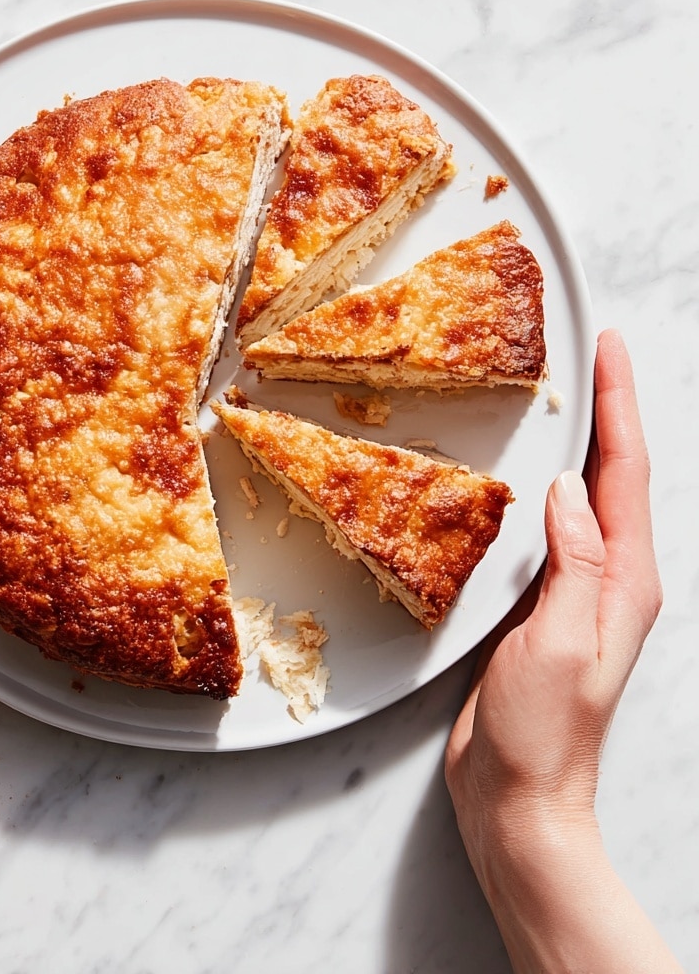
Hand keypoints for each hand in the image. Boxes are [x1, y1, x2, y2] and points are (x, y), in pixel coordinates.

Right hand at [445, 329, 682, 972]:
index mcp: (624, 581)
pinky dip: (543, 487)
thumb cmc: (543, 733)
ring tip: (566, 396)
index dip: (619, 405)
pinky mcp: (543, 606)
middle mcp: (610, 579)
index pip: (626, 474)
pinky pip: (550, 528)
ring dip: (580, 443)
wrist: (520, 798)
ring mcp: (577, 592)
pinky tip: (525, 478)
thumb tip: (566, 488)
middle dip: (609, 410)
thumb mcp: (560, 642)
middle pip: (615, 475)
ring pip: (585, 497)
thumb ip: (573, 562)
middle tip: (592, 354)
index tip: (609, 349)